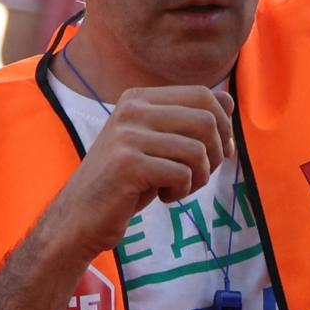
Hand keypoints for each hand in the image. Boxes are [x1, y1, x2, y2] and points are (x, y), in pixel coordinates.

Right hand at [46, 86, 229, 256]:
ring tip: (179, 188)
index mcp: (139, 98)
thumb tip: (229, 101)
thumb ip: (188, 121)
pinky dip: (181, 192)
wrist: (80, 215)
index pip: (203, 95)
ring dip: (199, 177)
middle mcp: (132, 109)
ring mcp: (127, 136)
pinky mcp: (127, 165)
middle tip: (199, 175)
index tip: (219, 152)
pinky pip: (182, 174)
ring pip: (197, 150)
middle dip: (216, 153)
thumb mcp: (157, 144)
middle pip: (206, 119)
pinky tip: (162, 197)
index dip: (223, 124)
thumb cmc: (126, 182)